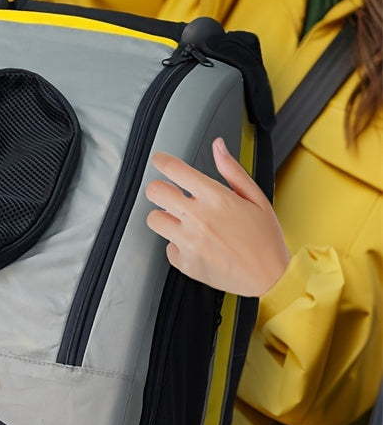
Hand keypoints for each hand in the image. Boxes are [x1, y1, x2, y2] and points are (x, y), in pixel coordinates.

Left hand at [145, 137, 290, 295]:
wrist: (270, 278)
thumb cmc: (265, 239)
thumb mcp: (256, 198)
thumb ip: (232, 171)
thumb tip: (218, 146)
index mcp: (215, 198)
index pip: (175, 170)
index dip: (161, 161)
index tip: (158, 160)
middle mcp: (198, 218)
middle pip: (155, 191)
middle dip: (160, 189)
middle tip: (170, 194)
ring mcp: (189, 241)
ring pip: (154, 219)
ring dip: (165, 217)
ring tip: (183, 221)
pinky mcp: (185, 262)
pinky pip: (167, 247)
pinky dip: (178, 245)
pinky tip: (196, 245)